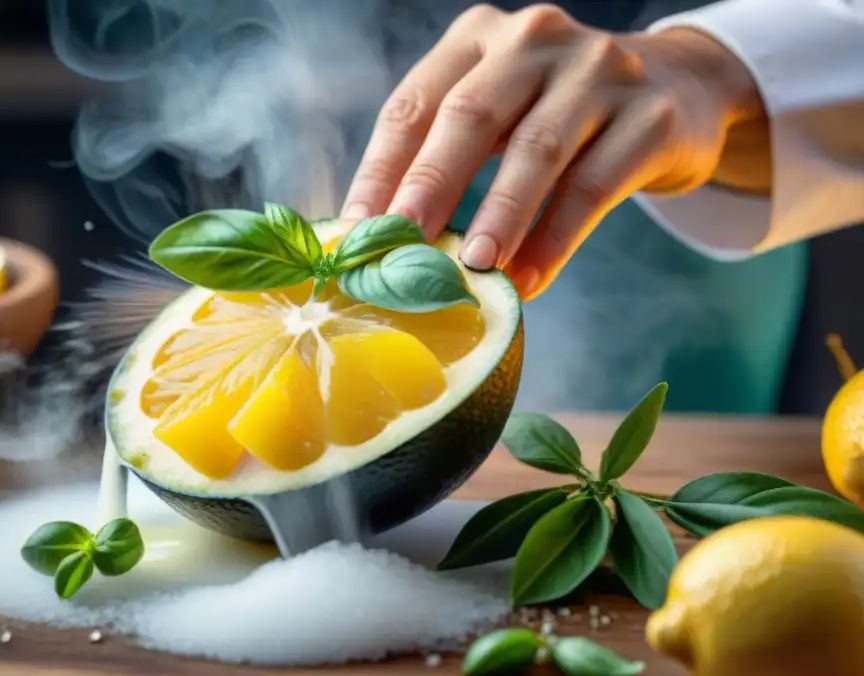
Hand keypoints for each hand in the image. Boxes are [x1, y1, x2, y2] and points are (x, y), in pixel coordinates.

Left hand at [341, 4, 765, 299]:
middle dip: (430, 186)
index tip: (356, 232)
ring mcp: (599, 70)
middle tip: (403, 246)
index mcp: (478, 38)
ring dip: (500, 217)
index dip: (380, 171)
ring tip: (474, 270)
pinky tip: (530, 278)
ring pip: (537, 150)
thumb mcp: (498, 114)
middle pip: (471, 115)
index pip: (413, 105)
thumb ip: (444, 157)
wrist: (676, 90)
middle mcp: (535, 41)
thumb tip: (380, 241)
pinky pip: (593, 185)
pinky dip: (556, 238)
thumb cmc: (558, 116)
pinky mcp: (649, 115)